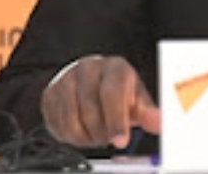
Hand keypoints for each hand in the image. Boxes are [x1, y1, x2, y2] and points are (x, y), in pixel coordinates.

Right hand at [41, 55, 160, 148]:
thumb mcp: (136, 99)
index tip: (120, 141)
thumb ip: (147, 112)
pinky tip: (81, 130)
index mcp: (115, 66)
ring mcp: (66, 79)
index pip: (112, 93)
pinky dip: (70, 136)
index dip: (116, 120)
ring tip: (97, 133)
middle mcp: (88, 68)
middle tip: (109, 137)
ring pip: (72, 119)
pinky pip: (57, 124)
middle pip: (90, 107)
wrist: (92, 83)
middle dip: (101, 131)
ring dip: (86, 135)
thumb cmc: (119, 91)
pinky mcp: (49, 94)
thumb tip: (157, 122)